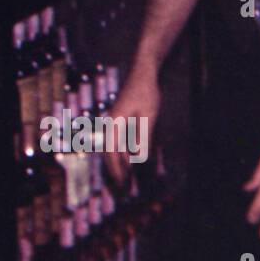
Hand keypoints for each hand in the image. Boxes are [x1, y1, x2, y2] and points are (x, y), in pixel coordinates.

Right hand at [104, 63, 160, 186]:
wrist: (144, 73)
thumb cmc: (146, 92)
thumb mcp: (148, 116)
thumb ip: (143, 138)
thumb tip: (139, 159)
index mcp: (114, 123)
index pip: (111, 151)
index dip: (116, 169)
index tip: (122, 183)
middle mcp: (111, 124)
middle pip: (110, 152)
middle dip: (116, 170)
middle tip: (124, 187)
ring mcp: (116, 122)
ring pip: (115, 148)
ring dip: (122, 163)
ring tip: (129, 178)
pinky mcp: (122, 120)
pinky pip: (121, 141)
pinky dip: (125, 153)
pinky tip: (133, 160)